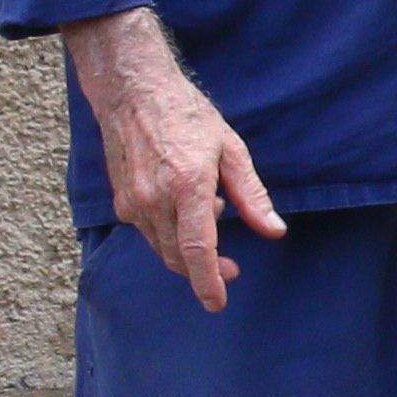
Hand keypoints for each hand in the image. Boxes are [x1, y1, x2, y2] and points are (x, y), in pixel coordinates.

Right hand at [64, 10, 282, 312]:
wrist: (134, 93)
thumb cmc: (187, 116)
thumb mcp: (231, 150)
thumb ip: (252, 196)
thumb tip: (274, 230)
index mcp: (187, 185)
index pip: (197, 250)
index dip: (209, 281)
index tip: (218, 303)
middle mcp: (155, 199)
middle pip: (179, 257)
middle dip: (205, 271)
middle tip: (232, 267)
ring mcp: (134, 202)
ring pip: (163, 248)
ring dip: (188, 251)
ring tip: (211, 216)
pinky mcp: (122, 202)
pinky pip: (150, 233)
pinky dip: (171, 234)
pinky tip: (186, 208)